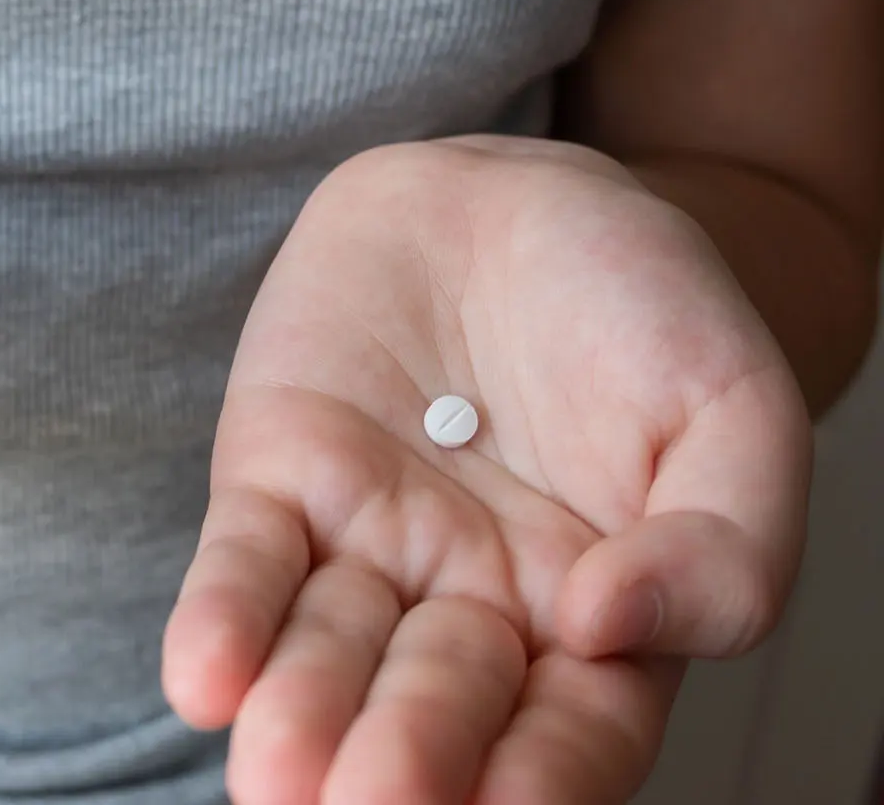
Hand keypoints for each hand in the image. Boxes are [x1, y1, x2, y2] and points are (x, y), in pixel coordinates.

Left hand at [162, 136, 812, 803]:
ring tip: (274, 773)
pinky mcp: (280, 477)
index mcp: (596, 627)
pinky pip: (247, 560)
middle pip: (433, 707)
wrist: (522, 195)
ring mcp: (368, 548)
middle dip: (403, 758)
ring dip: (296, 712)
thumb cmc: (645, 313)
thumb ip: (721, 544)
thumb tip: (611, 631)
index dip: (540, 780)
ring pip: (325, 651)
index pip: (571, 737)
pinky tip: (205, 675)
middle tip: (367, 802)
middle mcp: (470, 611)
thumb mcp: (734, 414)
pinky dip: (223, 617)